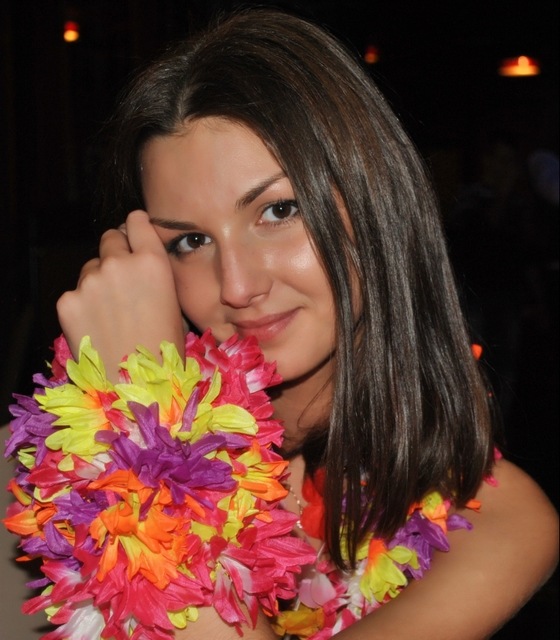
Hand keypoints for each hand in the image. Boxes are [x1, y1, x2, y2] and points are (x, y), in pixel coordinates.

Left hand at [57, 210, 184, 380]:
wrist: (135, 385)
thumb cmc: (164, 349)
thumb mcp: (173, 303)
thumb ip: (155, 273)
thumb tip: (143, 261)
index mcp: (152, 262)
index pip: (136, 221)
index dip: (135, 227)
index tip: (134, 235)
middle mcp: (119, 263)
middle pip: (110, 238)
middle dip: (116, 254)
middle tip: (123, 281)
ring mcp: (90, 281)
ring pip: (91, 267)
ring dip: (99, 280)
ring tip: (111, 312)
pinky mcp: (67, 301)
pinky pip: (76, 292)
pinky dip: (83, 304)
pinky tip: (97, 326)